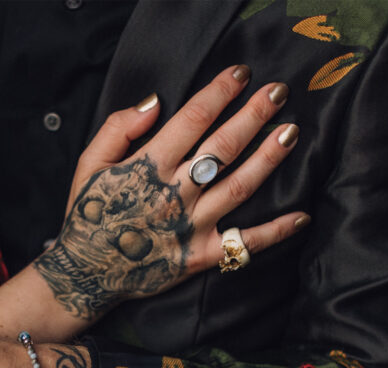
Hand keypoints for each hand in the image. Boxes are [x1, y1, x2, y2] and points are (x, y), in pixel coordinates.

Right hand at [35, 64, 306, 318]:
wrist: (85, 273)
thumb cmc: (88, 214)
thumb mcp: (88, 164)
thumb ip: (118, 128)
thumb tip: (156, 102)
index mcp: (147, 167)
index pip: (192, 120)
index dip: (220, 92)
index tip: (241, 74)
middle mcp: (174, 194)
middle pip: (222, 147)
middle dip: (254, 115)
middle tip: (279, 92)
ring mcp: (190, 226)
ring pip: (239, 186)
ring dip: (268, 159)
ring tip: (291, 133)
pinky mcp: (200, 256)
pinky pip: (244, 244)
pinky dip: (275, 232)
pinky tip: (302, 216)